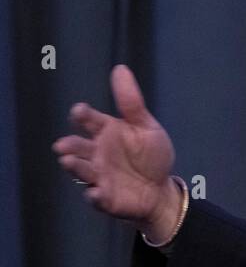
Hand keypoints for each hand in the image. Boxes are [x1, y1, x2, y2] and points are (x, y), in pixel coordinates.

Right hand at [51, 64, 176, 230]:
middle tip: (63, 145)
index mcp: (105, 132)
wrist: (160, 188)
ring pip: (82, 171)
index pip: (89, 121)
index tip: (79, 111)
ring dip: (75, 167)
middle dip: (70, 145)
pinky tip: (96, 192)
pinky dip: (95, 195)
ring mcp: (99, 176)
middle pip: (79, 147)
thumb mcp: (145, 126)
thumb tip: (120, 68)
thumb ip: (131, 101)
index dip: (83, 115)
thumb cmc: (150, 155)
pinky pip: (97, 197)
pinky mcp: (106, 197)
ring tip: (69, 161)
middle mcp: (96, 153)